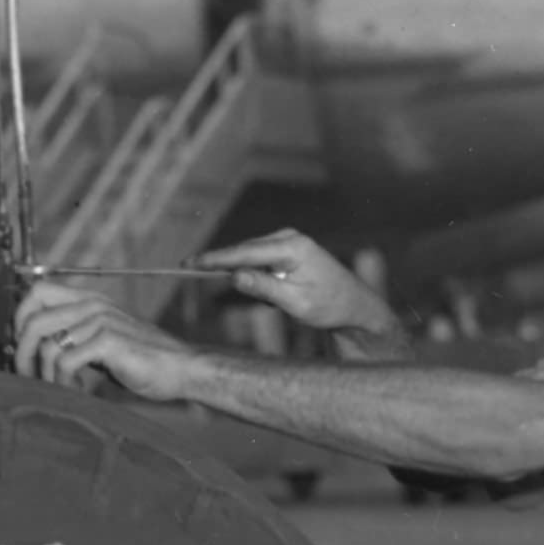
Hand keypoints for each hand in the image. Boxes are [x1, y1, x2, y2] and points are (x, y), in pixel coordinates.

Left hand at [15, 281, 203, 401]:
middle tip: (28, 375)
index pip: (37, 291)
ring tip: (58, 388)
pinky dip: (64, 382)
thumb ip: (73, 337)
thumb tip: (33, 348)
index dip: (20, 317)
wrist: (180, 368)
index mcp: (88, 299)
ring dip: (45, 374)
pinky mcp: (108, 341)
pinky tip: (78, 389)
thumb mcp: (101, 341)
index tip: (21, 345)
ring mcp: (101, 321)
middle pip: (34, 319)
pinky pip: (65, 362)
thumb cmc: (140, 359)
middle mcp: (92, 304)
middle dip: (23, 353)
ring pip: (47, 345)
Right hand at [198, 229, 393, 339]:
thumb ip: (264, 288)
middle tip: (190, 272)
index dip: (213, 259)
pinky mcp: (286, 250)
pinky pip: (259, 262)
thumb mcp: (296, 302)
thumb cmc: (330, 306)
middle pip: (243, 251)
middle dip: (221, 266)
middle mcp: (289, 237)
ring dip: (246, 277)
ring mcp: (288, 241)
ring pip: (249, 257)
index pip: (244, 252)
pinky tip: (279, 295)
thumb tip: (233, 276)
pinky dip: (257, 278)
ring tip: (275, 300)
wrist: (355, 306)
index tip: (188, 264)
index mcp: (292, 247)